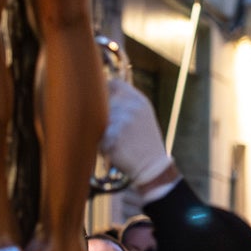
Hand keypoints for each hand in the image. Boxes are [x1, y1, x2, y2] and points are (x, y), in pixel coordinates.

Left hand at [99, 78, 177, 198]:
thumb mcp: (143, 116)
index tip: (101, 98)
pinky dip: (102, 144)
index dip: (104, 90)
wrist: (153, 166)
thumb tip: (104, 90)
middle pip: (102, 100)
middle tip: (110, 127)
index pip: (114, 83)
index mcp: (140, 101)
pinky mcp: (113, 136)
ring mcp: (122, 121)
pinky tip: (115, 149)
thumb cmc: (145, 142)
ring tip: (115, 140)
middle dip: (101, 113)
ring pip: (98, 119)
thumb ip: (127, 102)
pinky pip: (97, 136)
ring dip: (101, 130)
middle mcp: (132, 108)